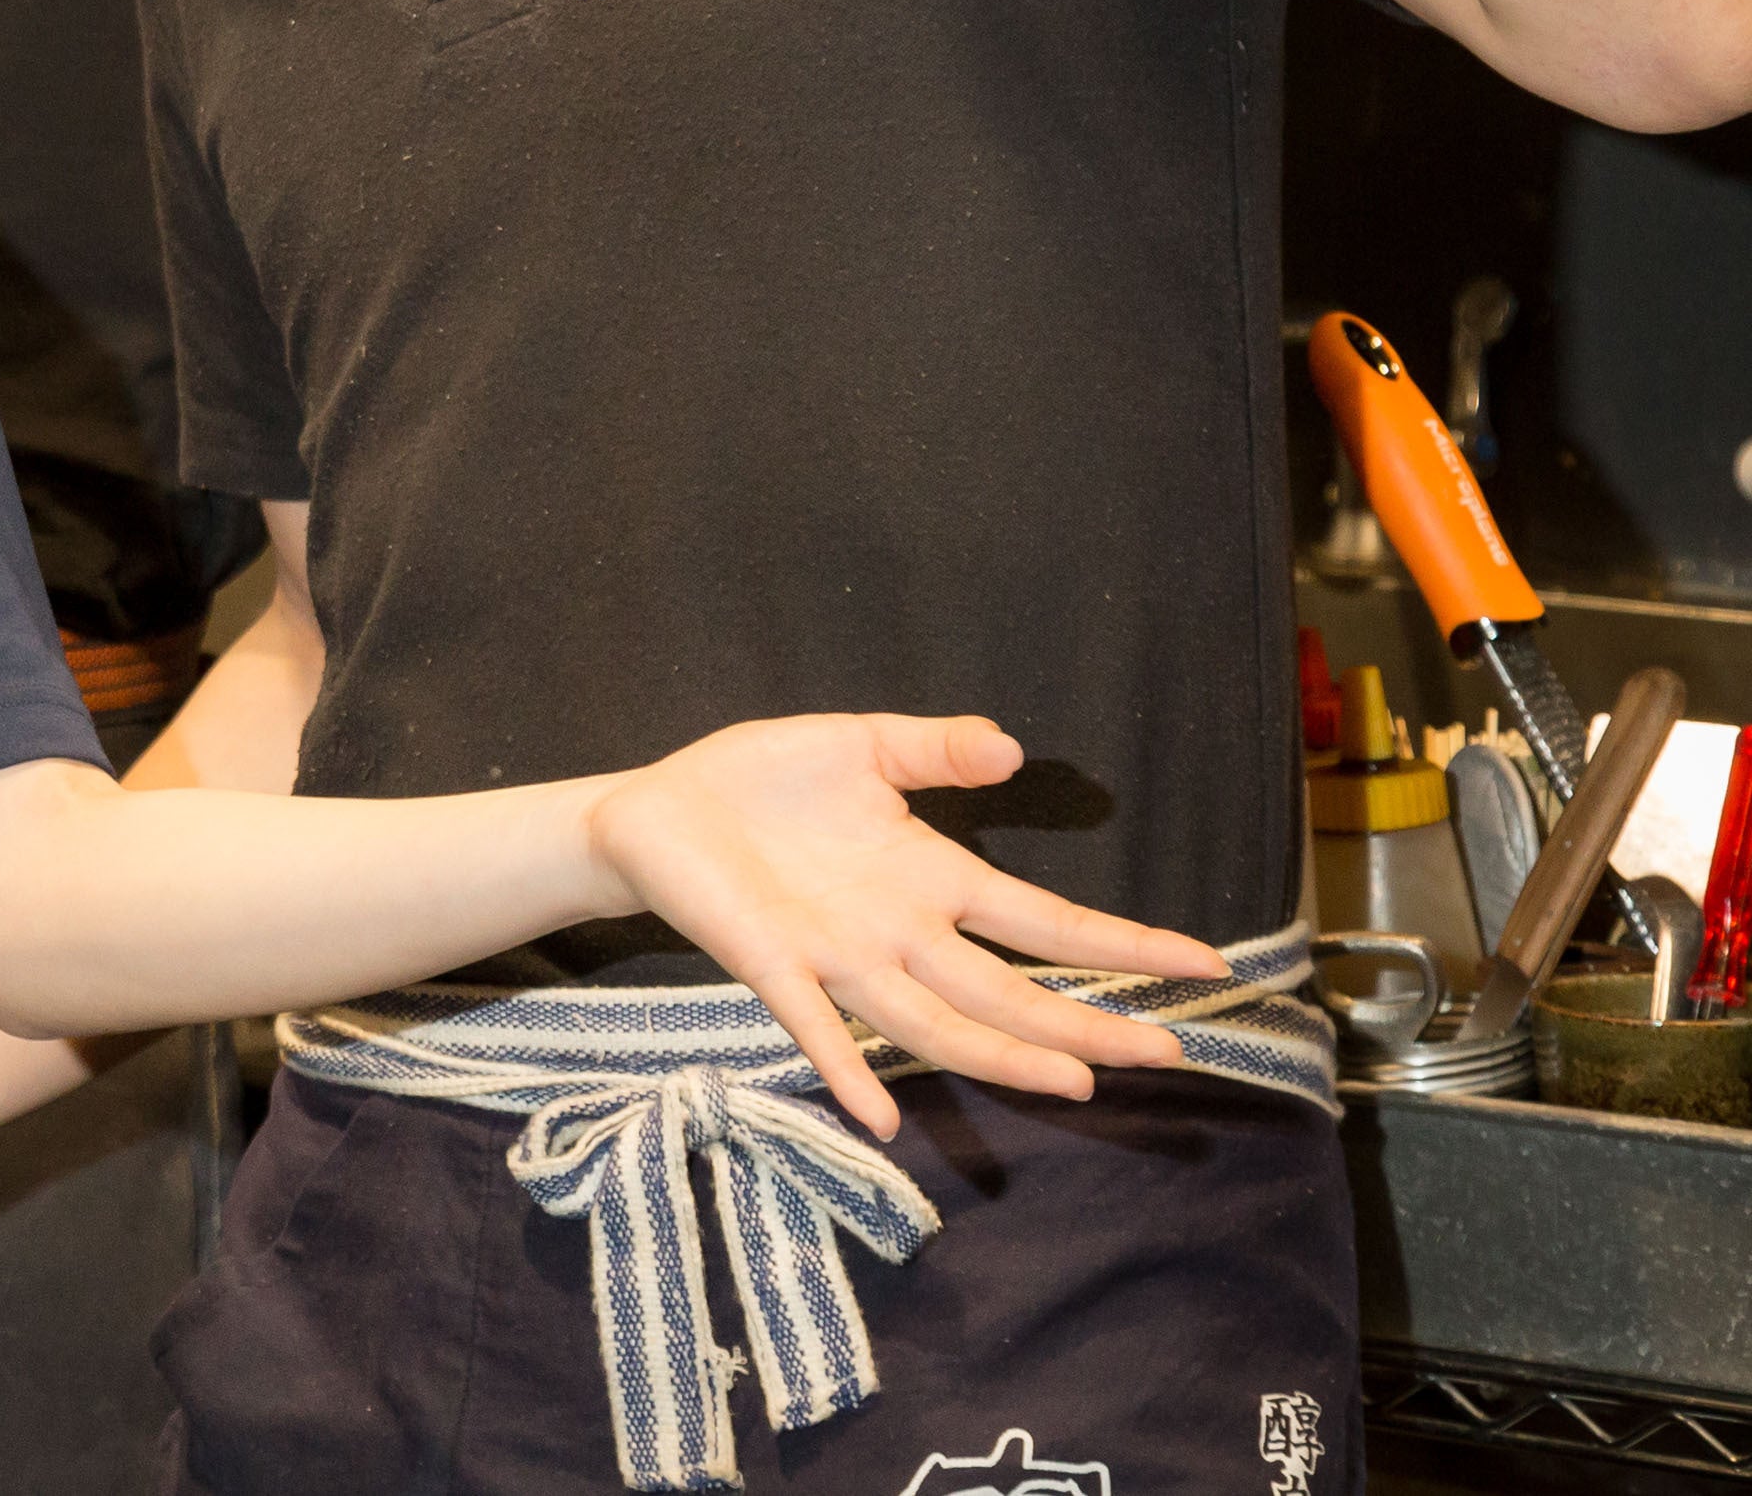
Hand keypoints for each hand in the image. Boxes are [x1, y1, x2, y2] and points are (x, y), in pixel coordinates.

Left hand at [581, 712, 1226, 1138]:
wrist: (658, 809)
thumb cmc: (761, 781)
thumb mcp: (858, 745)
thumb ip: (934, 746)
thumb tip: (1010, 747)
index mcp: (929, 879)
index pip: (1045, 921)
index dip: (1124, 944)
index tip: (1205, 965)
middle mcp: (898, 933)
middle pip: (1009, 990)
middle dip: (1087, 1022)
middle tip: (1170, 1053)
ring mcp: (838, 957)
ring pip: (935, 1020)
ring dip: (999, 1054)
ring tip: (1073, 1081)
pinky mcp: (771, 964)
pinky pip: (814, 1026)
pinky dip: (846, 1071)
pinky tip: (881, 1118)